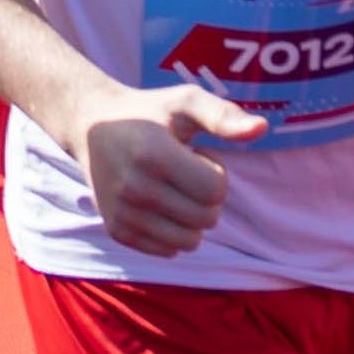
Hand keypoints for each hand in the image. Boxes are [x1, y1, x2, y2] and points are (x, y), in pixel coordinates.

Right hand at [77, 81, 265, 256]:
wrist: (90, 124)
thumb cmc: (148, 112)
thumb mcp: (184, 102)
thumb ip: (223, 116)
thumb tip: (263, 128)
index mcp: (154, 155)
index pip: (215, 191)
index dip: (215, 172)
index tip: (195, 154)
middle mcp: (135, 188)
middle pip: (206, 219)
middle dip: (205, 197)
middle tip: (182, 170)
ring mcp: (123, 213)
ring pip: (190, 242)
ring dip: (191, 218)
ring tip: (170, 187)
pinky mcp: (117, 231)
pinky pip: (168, 250)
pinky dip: (172, 231)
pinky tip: (155, 202)